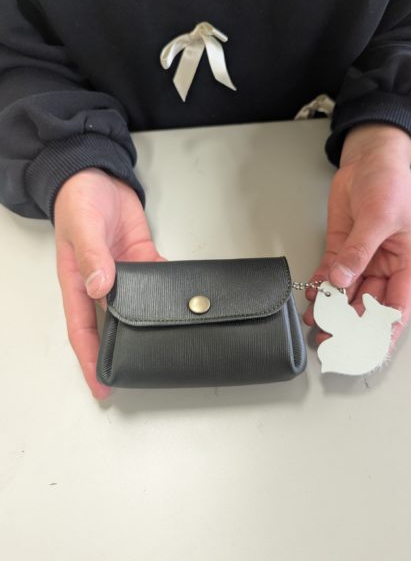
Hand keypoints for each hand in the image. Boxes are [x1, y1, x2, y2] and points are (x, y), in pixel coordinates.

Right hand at [54, 168, 164, 398]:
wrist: (98, 175)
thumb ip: (91, 255)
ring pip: (137, 307)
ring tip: (168, 345)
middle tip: (142, 373)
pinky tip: (182, 304)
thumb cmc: (79, 200)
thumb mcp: (81, 227)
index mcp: (78, 282)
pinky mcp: (143, 258)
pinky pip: (157, 280)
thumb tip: (100, 287)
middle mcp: (102, 284)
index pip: (82, 330)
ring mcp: (124, 273)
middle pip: (112, 326)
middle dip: (123, 351)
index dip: (92, 359)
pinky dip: (168, 292)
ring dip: (150, 326)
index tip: (103, 385)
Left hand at [303, 123, 410, 346]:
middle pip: (366, 304)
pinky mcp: (339, 250)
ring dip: (331, 309)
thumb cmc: (388, 185)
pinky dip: (320, 287)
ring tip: (316, 323)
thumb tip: (342, 279)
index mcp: (404, 263)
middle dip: (349, 324)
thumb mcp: (379, 218)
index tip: (368, 349)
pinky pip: (329, 274)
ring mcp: (359, 259)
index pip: (396, 305)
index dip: (383, 330)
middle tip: (332, 339)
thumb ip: (359, 250)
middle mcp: (382, 266)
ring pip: (345, 293)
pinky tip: (312, 297)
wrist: (367, 162)